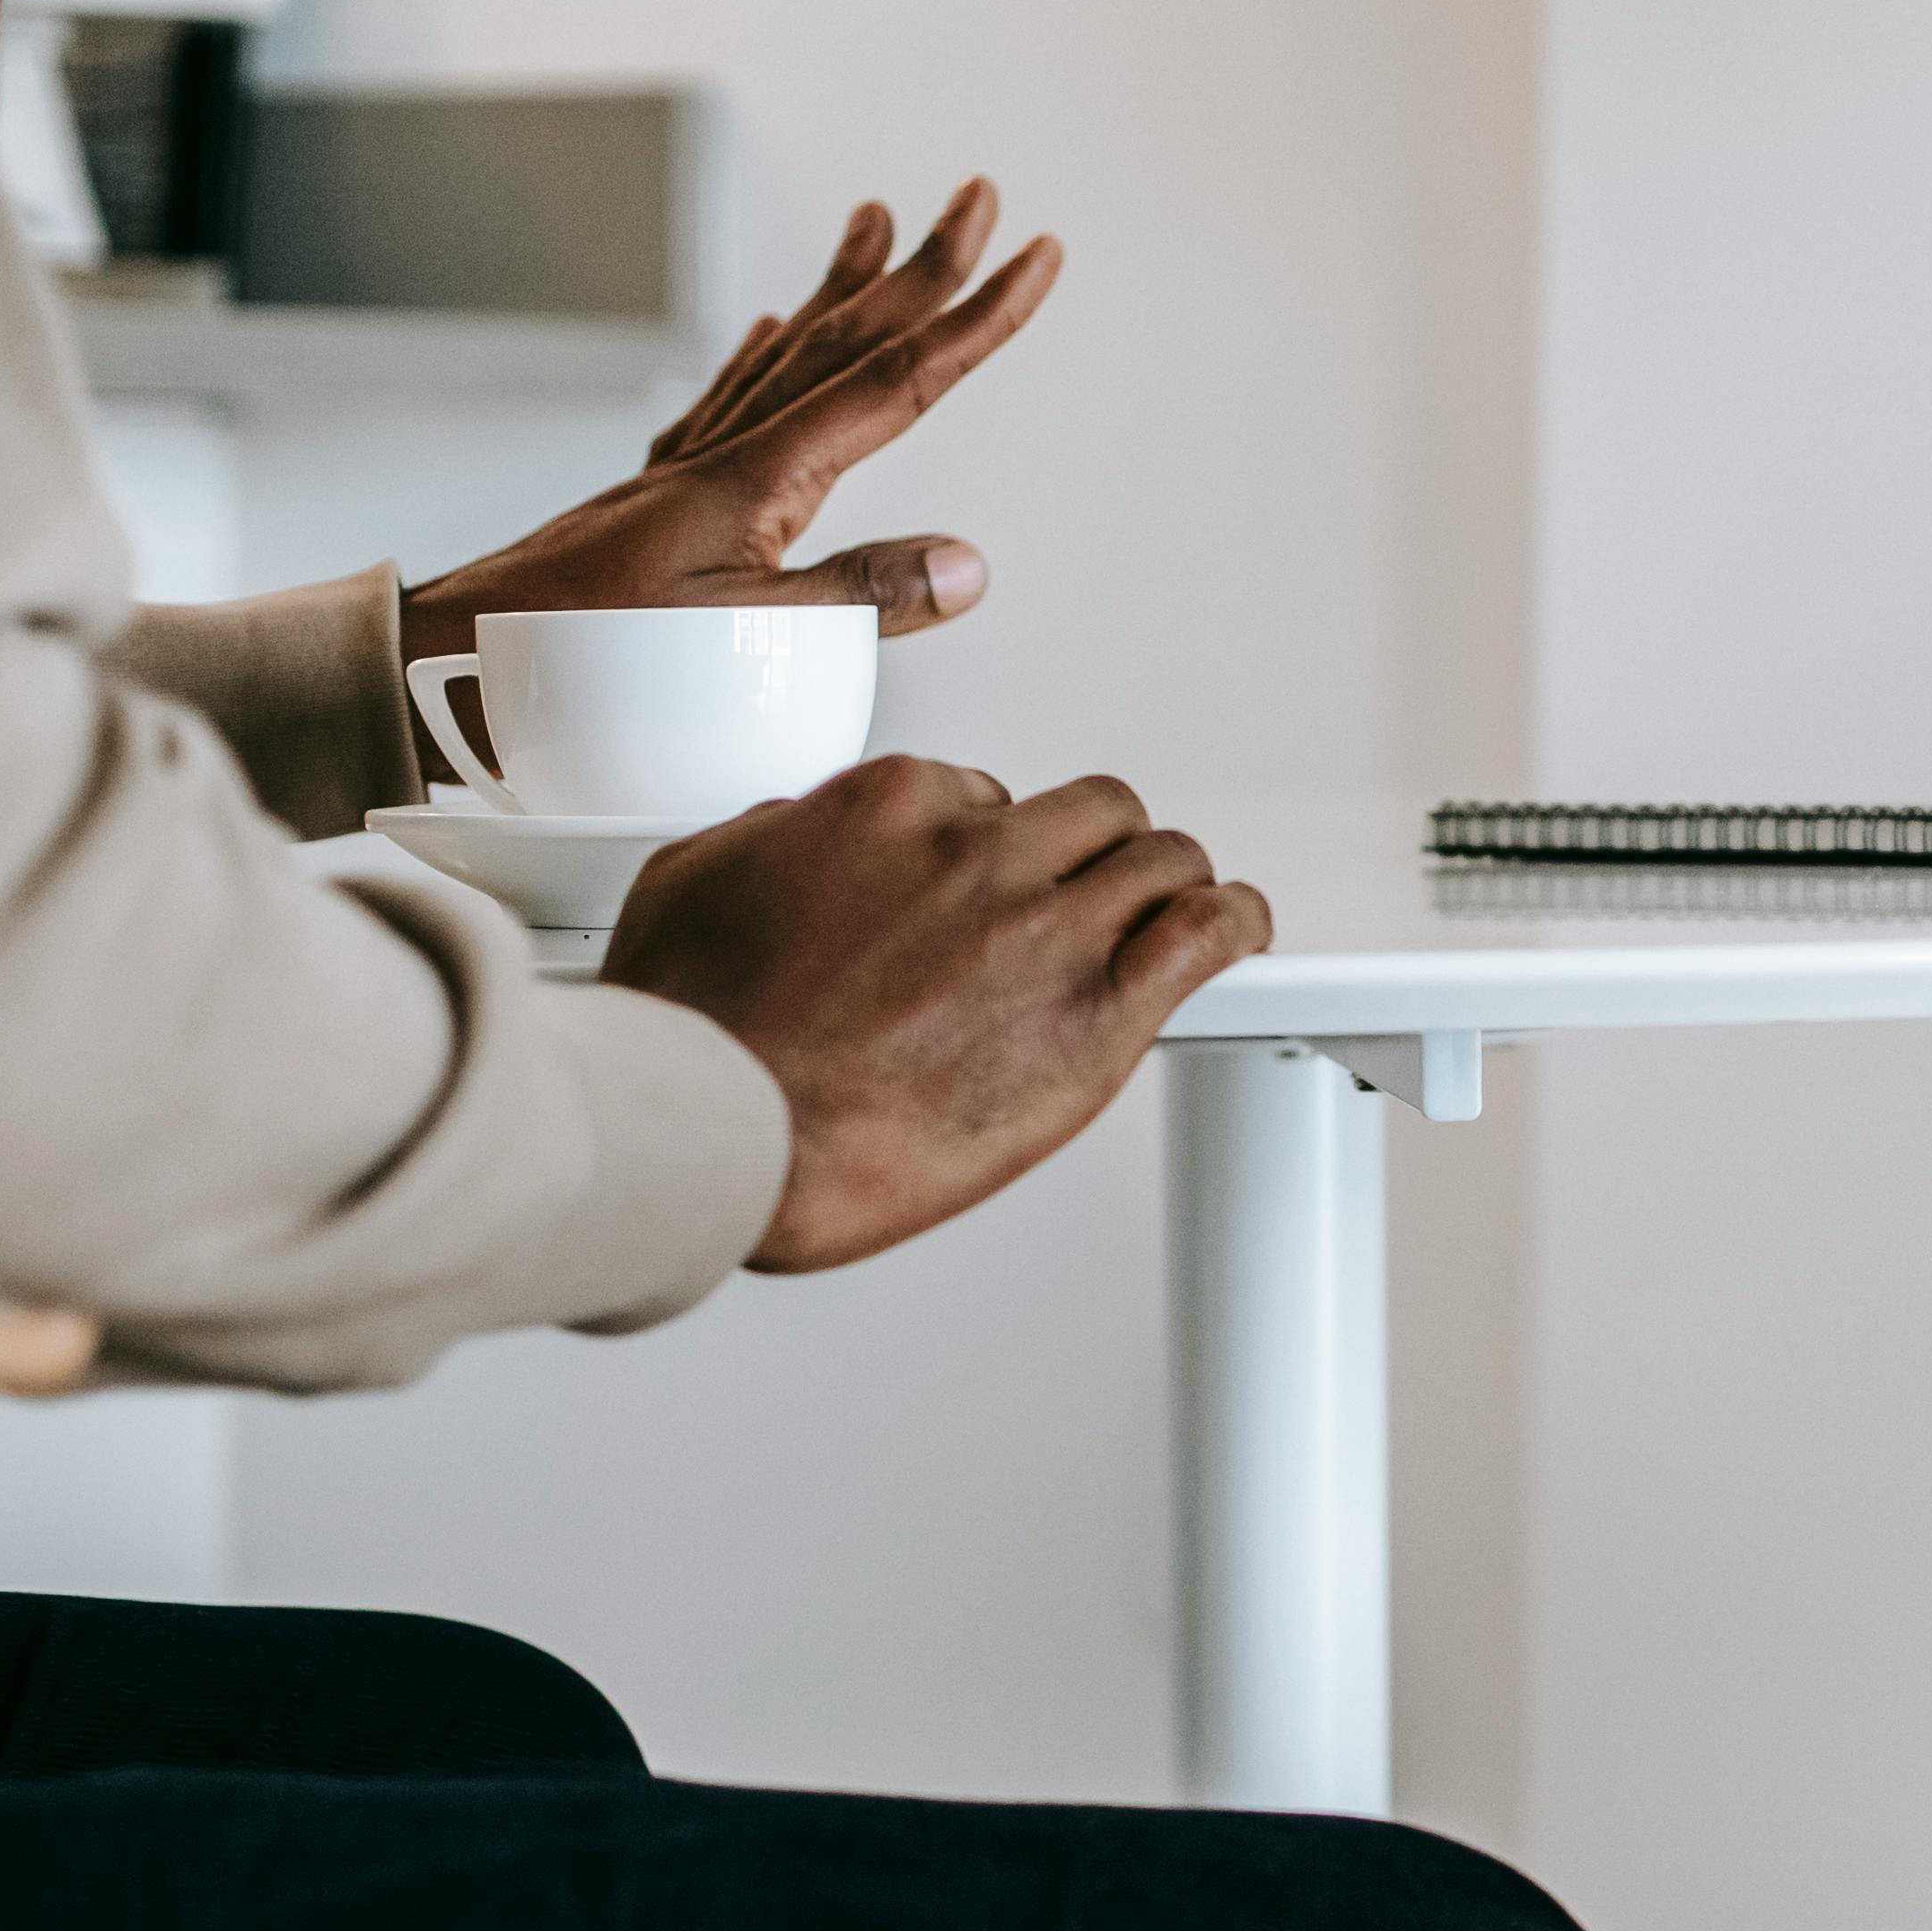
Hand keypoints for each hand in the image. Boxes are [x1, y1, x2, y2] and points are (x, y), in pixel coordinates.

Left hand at [400, 183, 1063, 666]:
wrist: (454, 659)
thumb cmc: (587, 664)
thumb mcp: (741, 646)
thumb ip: (857, 598)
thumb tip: (969, 563)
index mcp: (760, 482)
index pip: (897, 383)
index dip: (976, 321)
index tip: (1037, 258)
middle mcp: (728, 455)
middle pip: (847, 340)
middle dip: (924, 269)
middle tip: (979, 196)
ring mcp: (689, 472)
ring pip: (788, 354)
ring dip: (845, 288)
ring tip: (881, 222)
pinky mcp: (656, 499)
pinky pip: (725, 397)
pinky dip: (763, 352)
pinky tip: (776, 328)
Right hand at [599, 758, 1269, 1271]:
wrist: (730, 1134)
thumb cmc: (700, 1033)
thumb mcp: (696, 881)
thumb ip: (771, 839)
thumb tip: (800, 830)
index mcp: (889, 809)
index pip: (984, 796)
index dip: (993, 849)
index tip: (994, 888)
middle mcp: (979, 854)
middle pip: (1091, 814)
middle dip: (1094, 850)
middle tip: (1093, 893)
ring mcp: (1044, 930)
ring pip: (1160, 860)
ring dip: (1164, 885)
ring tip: (1173, 911)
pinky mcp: (1096, 1017)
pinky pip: (1207, 933)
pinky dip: (1233, 923)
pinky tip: (1235, 932)